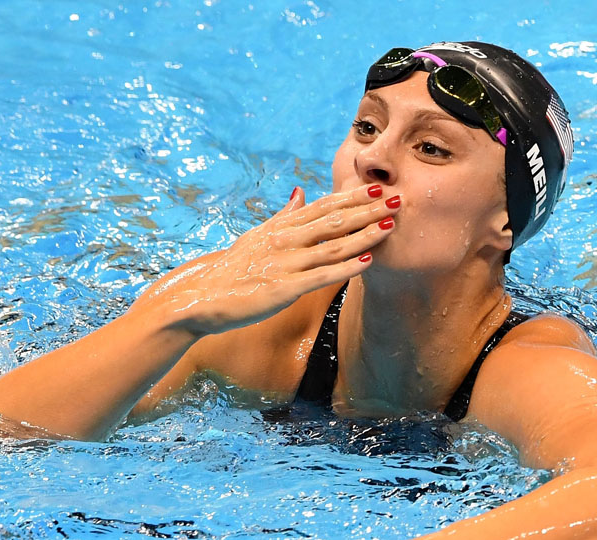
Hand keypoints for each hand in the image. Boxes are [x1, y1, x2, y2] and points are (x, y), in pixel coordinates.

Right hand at [141, 184, 399, 336]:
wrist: (199, 296)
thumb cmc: (231, 270)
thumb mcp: (256, 236)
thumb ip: (283, 216)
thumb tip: (300, 192)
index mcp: (280, 228)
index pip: (322, 207)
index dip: (352, 196)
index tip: (377, 186)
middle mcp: (284, 240)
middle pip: (333, 220)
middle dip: (367, 209)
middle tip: (397, 197)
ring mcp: (284, 263)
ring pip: (333, 245)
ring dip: (364, 234)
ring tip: (390, 225)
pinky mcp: (283, 288)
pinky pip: (321, 276)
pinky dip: (346, 268)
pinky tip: (368, 261)